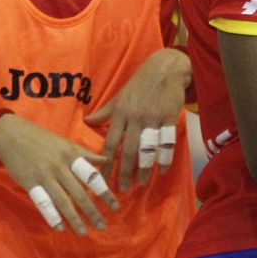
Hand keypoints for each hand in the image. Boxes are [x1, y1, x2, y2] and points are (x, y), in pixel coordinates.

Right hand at [0, 114, 117, 234]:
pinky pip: (43, 203)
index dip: (104, 193)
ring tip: (84, 232)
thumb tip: (105, 160)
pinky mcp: (30, 183)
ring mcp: (44, 176)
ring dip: (74, 218)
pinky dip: (52, 216)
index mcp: (72, 155)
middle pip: (80, 193)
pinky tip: (60, 228)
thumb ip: (85, 154)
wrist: (12, 134)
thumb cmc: (41, 139)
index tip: (115, 207)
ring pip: (62, 201)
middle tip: (102, 226)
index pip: (92, 176)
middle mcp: (60, 167)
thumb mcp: (65, 143)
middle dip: (92, 211)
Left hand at [85, 47, 190, 191]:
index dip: (106, 162)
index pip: (111, 142)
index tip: (103, 178)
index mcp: (120, 113)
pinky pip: (166, 142)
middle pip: (128, 150)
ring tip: (141, 183)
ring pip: (147, 148)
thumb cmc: (140, 83)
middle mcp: (134, 117)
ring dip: (144, 169)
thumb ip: (105, 111)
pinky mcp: (169, 117)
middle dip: (124, 172)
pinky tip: (162, 170)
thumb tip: (88, 121)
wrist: (165, 68)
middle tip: (121, 189)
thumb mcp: (120, 96)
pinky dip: (164, 158)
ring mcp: (152, 118)